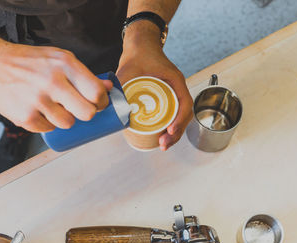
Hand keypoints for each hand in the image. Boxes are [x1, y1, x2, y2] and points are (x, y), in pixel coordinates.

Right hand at [0, 38, 111, 132]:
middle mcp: (52, 82)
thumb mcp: (59, 58)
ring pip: (68, 124)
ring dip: (65, 118)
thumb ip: (84, 74)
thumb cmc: (30, 62)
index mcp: (65, 65)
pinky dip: (47, 123)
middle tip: (80, 108)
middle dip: (88, 113)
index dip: (102, 102)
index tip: (99, 103)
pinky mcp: (25, 117)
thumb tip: (108, 88)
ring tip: (56, 106)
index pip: (96, 92)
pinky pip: (48, 129)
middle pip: (87, 113)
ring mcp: (37, 101)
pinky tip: (40, 109)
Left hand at [116, 22, 192, 150]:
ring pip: (180, 116)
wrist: (140, 45)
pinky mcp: (167, 97)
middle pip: (184, 115)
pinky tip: (162, 135)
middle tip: (164, 144)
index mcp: (175, 80)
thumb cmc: (139, 54)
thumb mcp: (128, 70)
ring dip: (175, 132)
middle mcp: (177, 88)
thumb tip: (112, 109)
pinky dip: (170, 126)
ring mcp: (174, 93)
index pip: (185, 103)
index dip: (179, 120)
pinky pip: (173, 113)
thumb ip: (120, 87)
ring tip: (163, 144)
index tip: (170, 130)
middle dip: (176, 132)